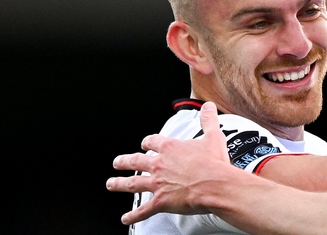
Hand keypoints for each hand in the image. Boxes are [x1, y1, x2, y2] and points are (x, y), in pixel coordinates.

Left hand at [106, 101, 230, 224]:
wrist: (215, 184)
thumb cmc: (214, 163)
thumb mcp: (213, 136)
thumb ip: (208, 120)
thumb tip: (208, 107)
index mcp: (170, 148)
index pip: (153, 142)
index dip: (148, 143)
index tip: (145, 144)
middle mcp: (159, 164)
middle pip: (136, 161)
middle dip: (125, 161)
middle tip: (117, 162)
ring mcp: (157, 183)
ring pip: (133, 183)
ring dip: (120, 183)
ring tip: (111, 183)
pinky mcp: (160, 201)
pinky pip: (143, 210)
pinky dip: (133, 215)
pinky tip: (125, 218)